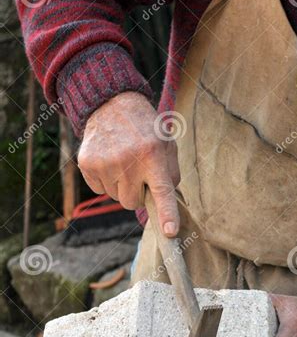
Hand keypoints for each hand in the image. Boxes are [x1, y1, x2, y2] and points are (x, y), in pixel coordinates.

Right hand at [78, 92, 179, 235]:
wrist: (112, 104)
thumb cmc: (146, 131)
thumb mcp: (167, 146)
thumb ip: (171, 176)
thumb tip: (165, 207)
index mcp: (153, 156)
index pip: (162, 192)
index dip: (167, 214)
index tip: (170, 232)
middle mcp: (128, 160)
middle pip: (132, 202)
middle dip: (137, 193)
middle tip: (138, 171)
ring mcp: (105, 163)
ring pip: (115, 198)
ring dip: (121, 186)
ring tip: (123, 161)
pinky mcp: (87, 163)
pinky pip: (99, 190)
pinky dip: (105, 181)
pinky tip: (108, 161)